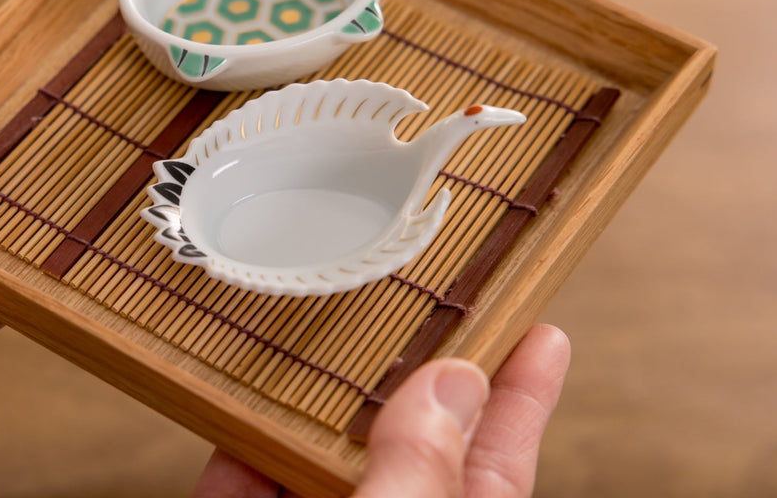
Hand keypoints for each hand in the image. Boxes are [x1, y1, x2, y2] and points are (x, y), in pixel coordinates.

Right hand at [193, 324, 570, 497]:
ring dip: (312, 397)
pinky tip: (234, 393)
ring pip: (315, 454)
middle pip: (404, 445)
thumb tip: (449, 387)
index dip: (524, 399)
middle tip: (422, 297)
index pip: (500, 467)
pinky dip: (233, 439)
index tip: (543, 332)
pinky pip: (238, 480)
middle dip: (408, 372)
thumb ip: (422, 477)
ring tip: (324, 326)